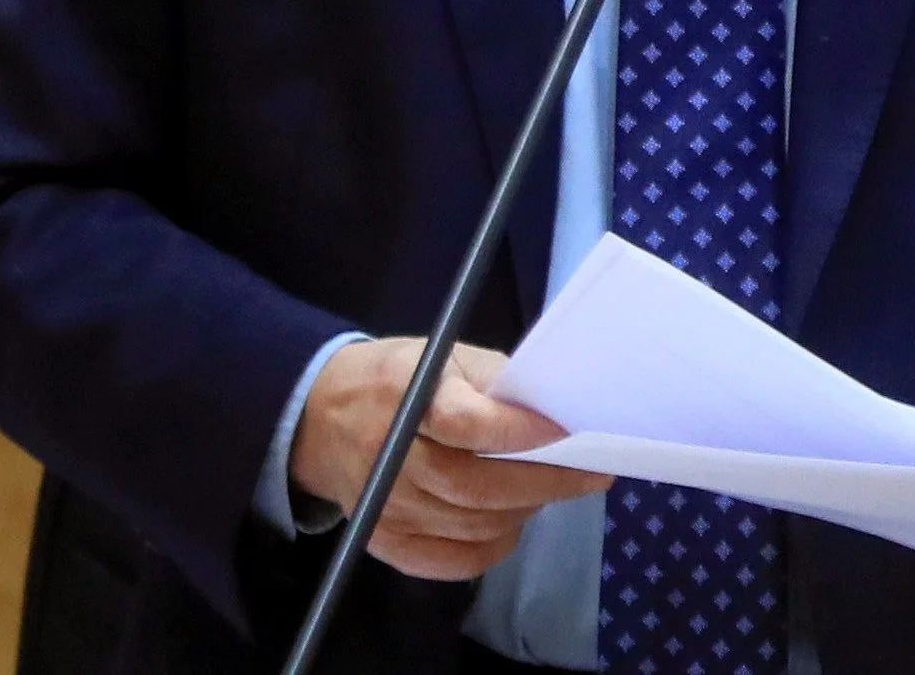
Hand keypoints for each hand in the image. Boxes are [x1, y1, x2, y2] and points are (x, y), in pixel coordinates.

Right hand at [287, 337, 611, 580]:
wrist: (323, 417)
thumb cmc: (402, 379)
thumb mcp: (446, 356)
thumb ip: (496, 383)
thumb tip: (556, 416)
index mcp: (404, 395)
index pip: (464, 423)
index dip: (519, 432)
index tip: (567, 433)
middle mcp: (389, 457)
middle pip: (476, 486)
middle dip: (546, 483)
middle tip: (592, 475)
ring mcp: (383, 507)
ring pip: (473, 525)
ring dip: (525, 510)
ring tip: (551, 489)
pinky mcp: (383, 541)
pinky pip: (452, 560)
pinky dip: (493, 545)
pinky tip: (511, 521)